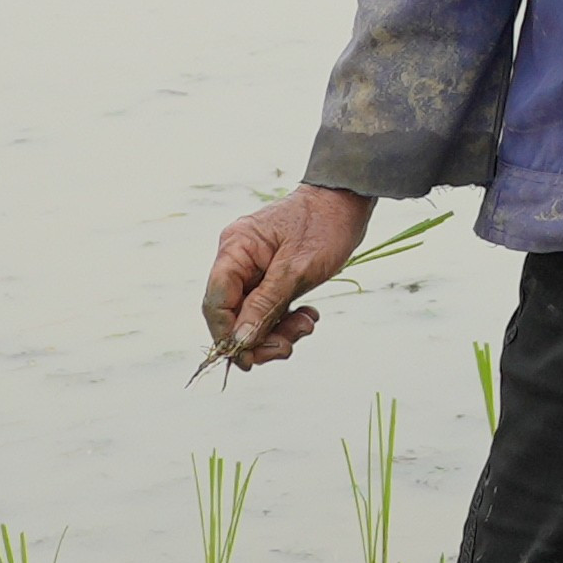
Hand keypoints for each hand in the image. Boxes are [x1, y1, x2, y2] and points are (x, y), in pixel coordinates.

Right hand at [199, 186, 369, 370]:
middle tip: (287, 347)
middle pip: (232, 314)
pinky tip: (308, 315)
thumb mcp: (297, 270)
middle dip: (258, 337)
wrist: (347, 202)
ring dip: (277, 330)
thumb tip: (241, 340)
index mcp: (235, 249)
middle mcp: (237, 259)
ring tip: (306, 324)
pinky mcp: (270, 276)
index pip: (215, 302)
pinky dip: (286, 319)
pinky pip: (267, 308)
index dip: (227, 335)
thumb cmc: (323, 226)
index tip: (247, 360)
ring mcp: (253, 268)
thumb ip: (266, 305)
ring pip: (251, 317)